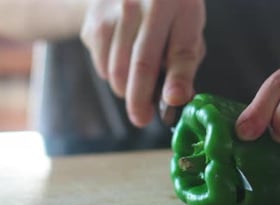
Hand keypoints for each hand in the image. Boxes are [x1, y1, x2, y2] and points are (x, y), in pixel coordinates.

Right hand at [81, 0, 205, 126]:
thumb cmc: (166, 9)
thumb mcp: (186, 24)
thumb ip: (186, 60)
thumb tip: (176, 98)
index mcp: (175, 5)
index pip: (180, 50)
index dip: (177, 80)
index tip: (173, 102)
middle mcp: (141, 5)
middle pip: (140, 64)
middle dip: (141, 99)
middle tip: (142, 118)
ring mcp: (112, 12)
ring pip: (116, 70)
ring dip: (126, 89)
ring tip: (137, 86)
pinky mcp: (93, 22)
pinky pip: (101, 64)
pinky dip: (112, 75)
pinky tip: (122, 62)